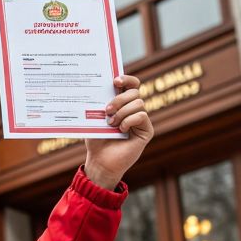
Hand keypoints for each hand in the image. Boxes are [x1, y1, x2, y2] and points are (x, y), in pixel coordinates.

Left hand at [82, 75, 153, 189]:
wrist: (99, 161)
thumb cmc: (96, 140)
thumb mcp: (94, 119)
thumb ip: (100, 103)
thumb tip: (97, 86)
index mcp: (122, 103)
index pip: (131, 84)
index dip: (126, 79)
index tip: (115, 81)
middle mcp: (133, 109)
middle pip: (135, 92)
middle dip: (119, 99)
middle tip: (107, 110)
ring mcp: (141, 120)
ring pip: (138, 103)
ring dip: (122, 112)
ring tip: (111, 124)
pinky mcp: (146, 130)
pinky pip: (141, 116)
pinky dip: (129, 120)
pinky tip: (121, 129)